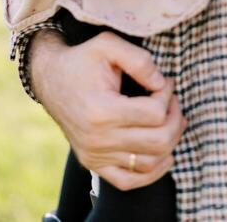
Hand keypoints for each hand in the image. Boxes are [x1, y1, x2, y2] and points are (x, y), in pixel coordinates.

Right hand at [30, 29, 186, 190]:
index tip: (166, 81)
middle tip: (172, 101)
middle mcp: (98, 139)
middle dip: (175, 119)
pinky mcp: (93, 164)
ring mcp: (94, 155)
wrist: (50, 78)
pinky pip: (130, 181)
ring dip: (170, 142)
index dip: (168, 95)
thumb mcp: (108, 45)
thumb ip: (139, 60)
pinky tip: (163, 153)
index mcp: (102, 110)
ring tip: (169, 120)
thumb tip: (162, 84)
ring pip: (149, 163)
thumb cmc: (82, 60)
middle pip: (158, 142)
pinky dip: (152, 172)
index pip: (155, 113)